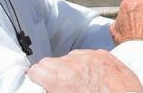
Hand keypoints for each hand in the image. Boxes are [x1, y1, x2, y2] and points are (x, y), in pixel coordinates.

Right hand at [27, 49, 142, 92]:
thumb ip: (56, 89)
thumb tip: (49, 87)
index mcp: (64, 80)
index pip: (37, 69)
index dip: (37, 78)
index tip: (40, 83)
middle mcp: (77, 65)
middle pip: (50, 61)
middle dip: (51, 72)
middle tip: (56, 83)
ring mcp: (92, 58)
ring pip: (68, 56)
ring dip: (68, 66)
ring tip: (76, 80)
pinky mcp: (105, 56)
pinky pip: (87, 54)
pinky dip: (85, 62)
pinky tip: (91, 75)